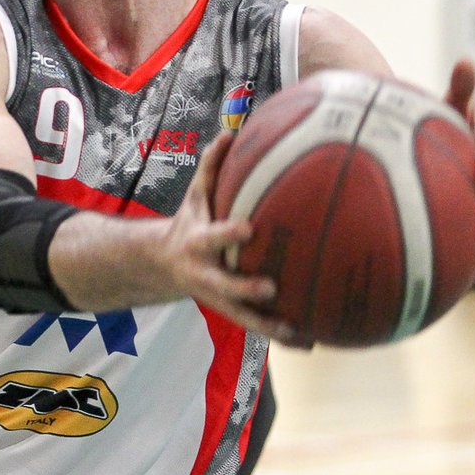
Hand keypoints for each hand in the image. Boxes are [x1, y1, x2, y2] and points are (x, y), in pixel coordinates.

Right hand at [158, 133, 293, 343]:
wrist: (163, 264)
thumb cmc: (190, 221)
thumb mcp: (195, 195)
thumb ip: (212, 166)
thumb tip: (230, 131)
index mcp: (197, 243)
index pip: (213, 237)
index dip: (228, 234)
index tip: (249, 227)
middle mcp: (206, 274)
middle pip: (224, 286)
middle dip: (245, 289)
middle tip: (271, 286)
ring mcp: (217, 298)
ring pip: (243, 316)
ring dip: (268, 326)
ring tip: (297, 330)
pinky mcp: (230, 312)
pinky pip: (256, 326)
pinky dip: (282, 336)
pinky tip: (311, 342)